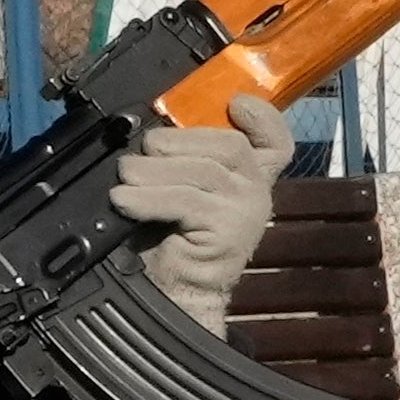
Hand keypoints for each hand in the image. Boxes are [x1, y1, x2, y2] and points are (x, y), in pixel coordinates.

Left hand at [109, 89, 289, 329]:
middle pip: (229, 145)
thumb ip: (183, 161)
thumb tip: (151, 131)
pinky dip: (148, 197)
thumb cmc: (173, 242)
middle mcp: (256, 192)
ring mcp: (247, 212)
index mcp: (250, 178)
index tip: (236, 103)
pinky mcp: (230, 232)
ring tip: (125, 176)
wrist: (179, 296)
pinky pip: (185, 200)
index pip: (274, 141)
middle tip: (141, 151)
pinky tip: (125, 200)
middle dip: (178, 140)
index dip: (262, 117)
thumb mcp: (181, 191)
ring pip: (203, 171)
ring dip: (154, 170)